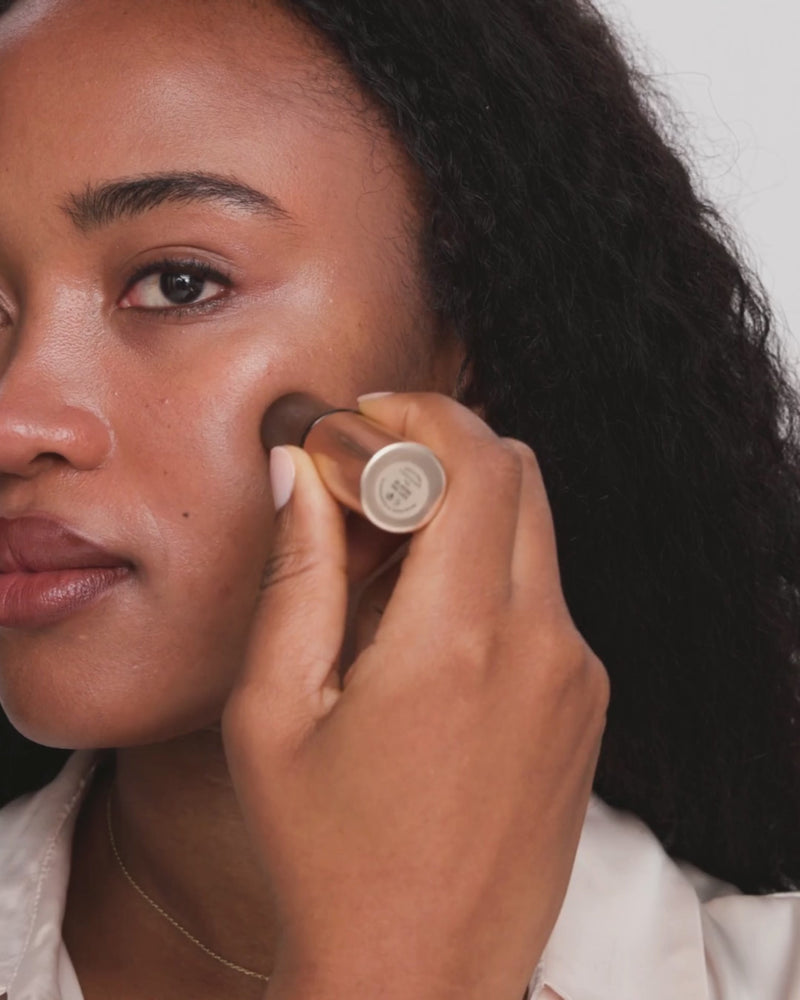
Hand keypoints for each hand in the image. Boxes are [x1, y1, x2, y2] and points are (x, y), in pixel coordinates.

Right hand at [221, 392, 608, 999]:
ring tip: (385, 569)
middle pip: (518, 476)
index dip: (420, 414)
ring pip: (533, 533)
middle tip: (368, 485)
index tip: (366, 422)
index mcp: (457, 639)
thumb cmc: (328, 858)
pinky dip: (490, 574)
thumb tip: (297, 469)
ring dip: (465, 515)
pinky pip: (544, 597)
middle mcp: (541, 645)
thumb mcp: (275, 712)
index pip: (475, 460)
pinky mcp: (586, 707)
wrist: (418, 977)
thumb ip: (296, 571)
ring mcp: (577, 677)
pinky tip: (428, 631)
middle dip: (443, 450)